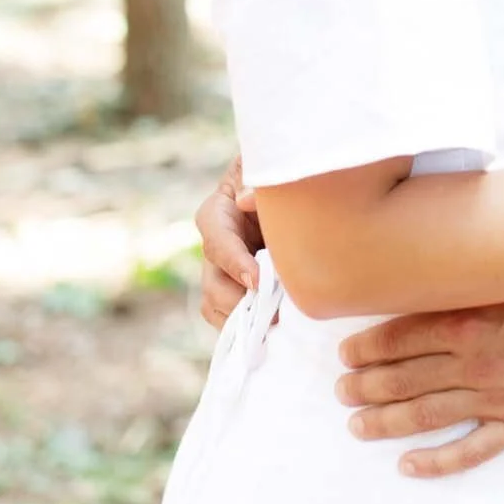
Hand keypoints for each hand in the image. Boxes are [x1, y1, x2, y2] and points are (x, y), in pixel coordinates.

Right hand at [195, 155, 261, 328]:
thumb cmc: (276, 173)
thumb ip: (255, 177)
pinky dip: (250, 331)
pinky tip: (276, 336)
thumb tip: (246, 198)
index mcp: (216, 214)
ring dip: (244, 321)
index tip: (257, 280)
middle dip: (240, 302)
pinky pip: (233, 320)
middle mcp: (216, 248)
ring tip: (276, 327)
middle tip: (274, 314)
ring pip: (218, 307)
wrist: (290, 190)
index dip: (234, 262)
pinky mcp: (240, 291)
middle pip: (213, 284)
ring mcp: (225, 274)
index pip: (216, 240)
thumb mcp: (265, 167)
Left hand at [335, 277, 503, 478]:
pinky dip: (436, 462)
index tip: (344, 355)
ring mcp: (497, 396)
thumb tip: (418, 290)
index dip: (364, 349)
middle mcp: (474, 362)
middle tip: (340, 392)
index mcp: (466, 321)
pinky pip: (471, 450)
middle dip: (364, 387)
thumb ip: (462, 290)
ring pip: (425, 415)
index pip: (397, 338)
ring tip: (356, 425)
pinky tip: (407, 465)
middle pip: (402, 380)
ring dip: (384, 422)